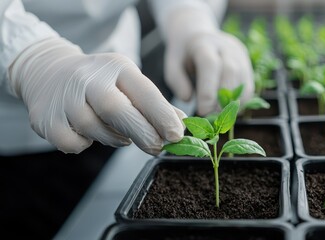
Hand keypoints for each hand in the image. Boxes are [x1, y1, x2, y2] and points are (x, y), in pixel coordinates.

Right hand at [8, 38, 185, 154]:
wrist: (49, 72)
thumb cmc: (100, 81)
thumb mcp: (127, 82)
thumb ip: (153, 103)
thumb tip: (181, 123)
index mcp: (116, 66)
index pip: (143, 92)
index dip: (162, 116)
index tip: (176, 135)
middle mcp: (88, 78)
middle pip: (116, 109)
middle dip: (141, 132)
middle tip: (157, 148)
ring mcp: (64, 98)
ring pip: (95, 129)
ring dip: (114, 139)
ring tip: (121, 134)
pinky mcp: (46, 118)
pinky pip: (73, 143)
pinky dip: (84, 144)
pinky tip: (88, 133)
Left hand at [162, 6, 253, 115]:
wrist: (198, 36)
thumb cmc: (183, 56)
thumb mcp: (172, 65)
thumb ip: (177, 82)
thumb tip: (188, 98)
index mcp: (204, 44)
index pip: (210, 65)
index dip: (208, 91)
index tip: (202, 111)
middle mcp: (226, 46)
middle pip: (230, 72)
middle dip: (222, 100)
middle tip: (211, 118)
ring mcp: (240, 55)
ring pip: (243, 81)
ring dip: (232, 104)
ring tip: (218, 116)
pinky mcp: (247, 64)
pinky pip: (249, 87)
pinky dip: (240, 103)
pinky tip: (227, 110)